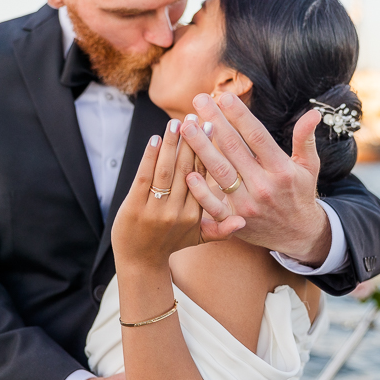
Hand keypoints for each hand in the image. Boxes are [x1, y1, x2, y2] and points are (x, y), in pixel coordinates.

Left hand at [111, 118, 241, 269]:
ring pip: (167, 170)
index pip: (205, 177)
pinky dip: (150, 156)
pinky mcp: (135, 206)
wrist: (139, 262)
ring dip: (172, 143)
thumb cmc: (170, 244)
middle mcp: (177, 212)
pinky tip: (156, 139)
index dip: (209, 151)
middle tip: (197, 117)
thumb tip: (244, 221)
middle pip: (188, 169)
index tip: (214, 128)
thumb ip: (222, 229)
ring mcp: (155, 209)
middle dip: (193, 141)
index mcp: (196, 215)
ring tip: (177, 122)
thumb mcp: (200, 239)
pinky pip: (145, 176)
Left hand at [180, 93, 331, 264]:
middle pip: (234, 149)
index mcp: (281, 169)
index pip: (257, 136)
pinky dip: (201, 191)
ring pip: (220, 172)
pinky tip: (188, 172)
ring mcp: (247, 205)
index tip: (224, 96)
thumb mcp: (309, 167)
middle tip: (198, 100)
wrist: (299, 236)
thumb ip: (305, 140)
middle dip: (215, 122)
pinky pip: (214, 206)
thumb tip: (313, 113)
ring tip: (185, 126)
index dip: (240, 116)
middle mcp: (263, 186)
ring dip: (201, 147)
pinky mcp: (235, 222)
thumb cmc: (300, 194)